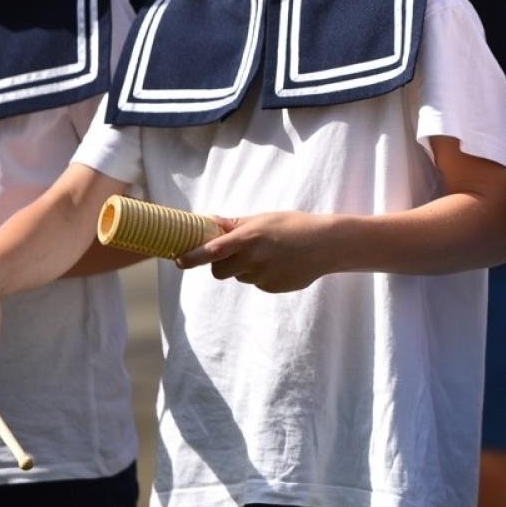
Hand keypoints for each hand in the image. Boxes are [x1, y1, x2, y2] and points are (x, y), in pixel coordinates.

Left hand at [176, 212, 345, 292]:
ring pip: (240, 277)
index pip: (211, 251)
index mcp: (248, 238)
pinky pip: (257, 283)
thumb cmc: (294, 226)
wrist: (327, 245)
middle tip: (236, 253)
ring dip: (244, 268)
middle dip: (221, 264)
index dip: (192, 258)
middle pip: (220, 271)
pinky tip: (279, 263)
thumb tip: (209, 223)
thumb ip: (235, 225)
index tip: (179, 261)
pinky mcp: (272, 287)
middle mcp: (253, 259)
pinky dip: (262, 275)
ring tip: (268, 254)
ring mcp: (263, 276)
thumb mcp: (264, 219)